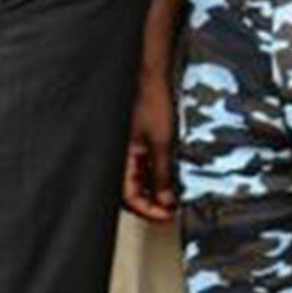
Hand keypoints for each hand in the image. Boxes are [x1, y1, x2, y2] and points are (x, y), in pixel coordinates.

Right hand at [123, 70, 177, 221]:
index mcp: (120, 160)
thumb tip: (167, 200)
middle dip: (151, 205)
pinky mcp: (133, 144)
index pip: (130, 198)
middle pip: (130, 194)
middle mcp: (119, 158)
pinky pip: (140, 168)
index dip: (151, 211)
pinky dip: (153, 177)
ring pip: (135, 182)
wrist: (148, 77)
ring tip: (172, 195)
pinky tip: (167, 177)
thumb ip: (162, 174)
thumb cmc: (149, 101)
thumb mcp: (162, 142)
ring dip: (153, 192)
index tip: (170, 215)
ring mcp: (126, 151)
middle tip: (172, 210)